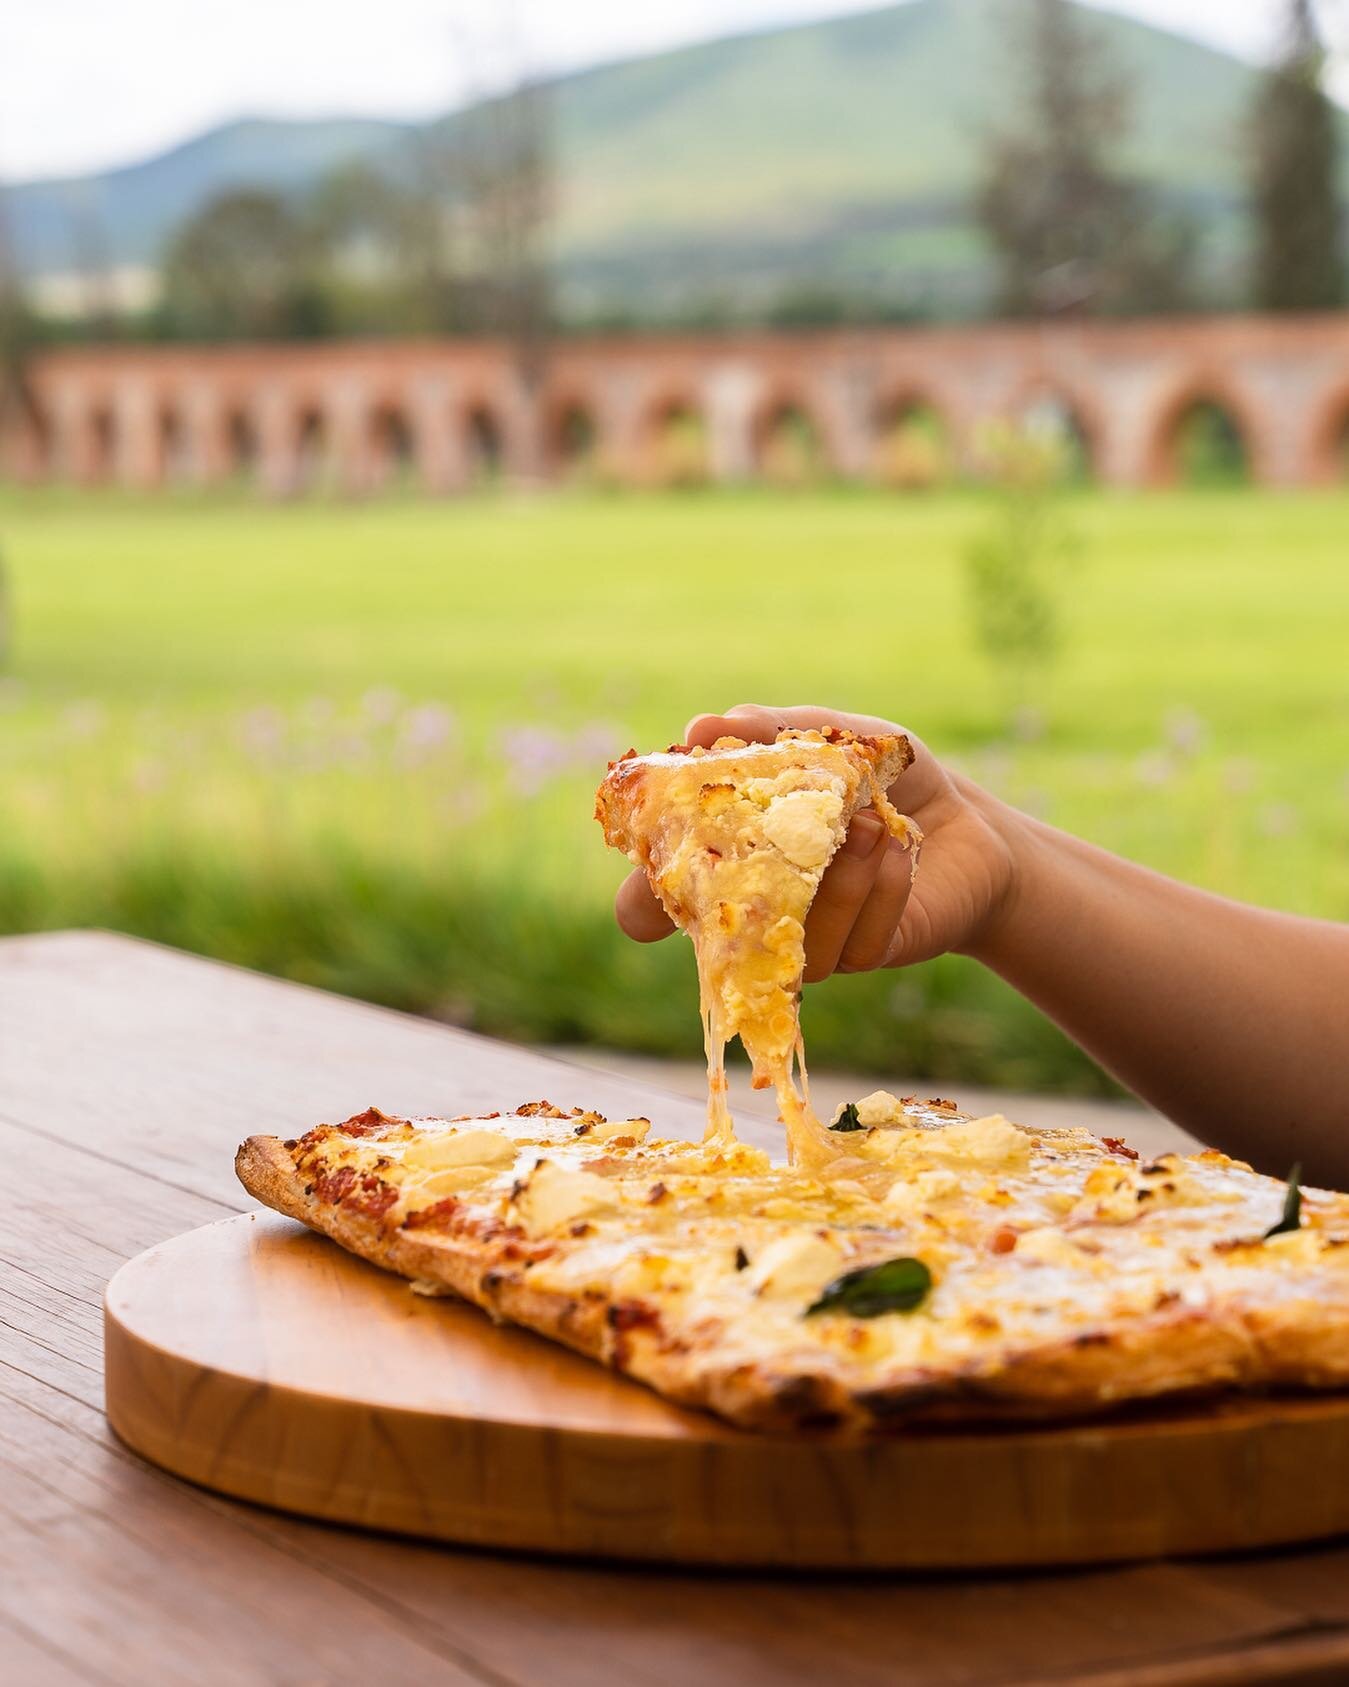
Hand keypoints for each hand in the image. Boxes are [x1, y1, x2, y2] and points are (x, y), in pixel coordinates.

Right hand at [614, 703, 1020, 979]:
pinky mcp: (867, 955)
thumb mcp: (832, 740)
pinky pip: (857, 945)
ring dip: (833, 882)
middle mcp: (761, 913)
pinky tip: (900, 849)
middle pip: (721, 939)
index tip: (648, 872)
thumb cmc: (884, 777)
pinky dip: (879, 890)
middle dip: (748, 890)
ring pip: (798, 943)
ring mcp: (812, 943)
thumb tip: (700, 728)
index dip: (641, 901)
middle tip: (777, 834)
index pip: (656, 903)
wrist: (968, 819)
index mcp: (733, 859)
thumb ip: (769, 733)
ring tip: (866, 824)